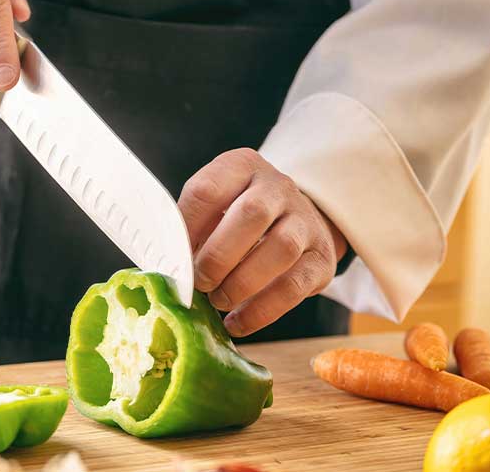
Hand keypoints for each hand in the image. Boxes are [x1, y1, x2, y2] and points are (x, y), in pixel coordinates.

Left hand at [178, 148, 347, 336]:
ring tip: (219, 300)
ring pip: (281, 248)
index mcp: (241, 167)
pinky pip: (295, 286)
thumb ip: (191, 229)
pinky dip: (262, 310)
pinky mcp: (321, 257)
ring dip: (242, 282)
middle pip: (252, 214)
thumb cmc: (237, 217)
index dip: (187, 227)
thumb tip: (167, 268)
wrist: (295, 220)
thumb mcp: (213, 207)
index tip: (174, 257)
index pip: (208, 189)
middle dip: (218, 256)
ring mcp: (305, 220)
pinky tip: (238, 322)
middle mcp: (278, 187)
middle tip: (199, 283)